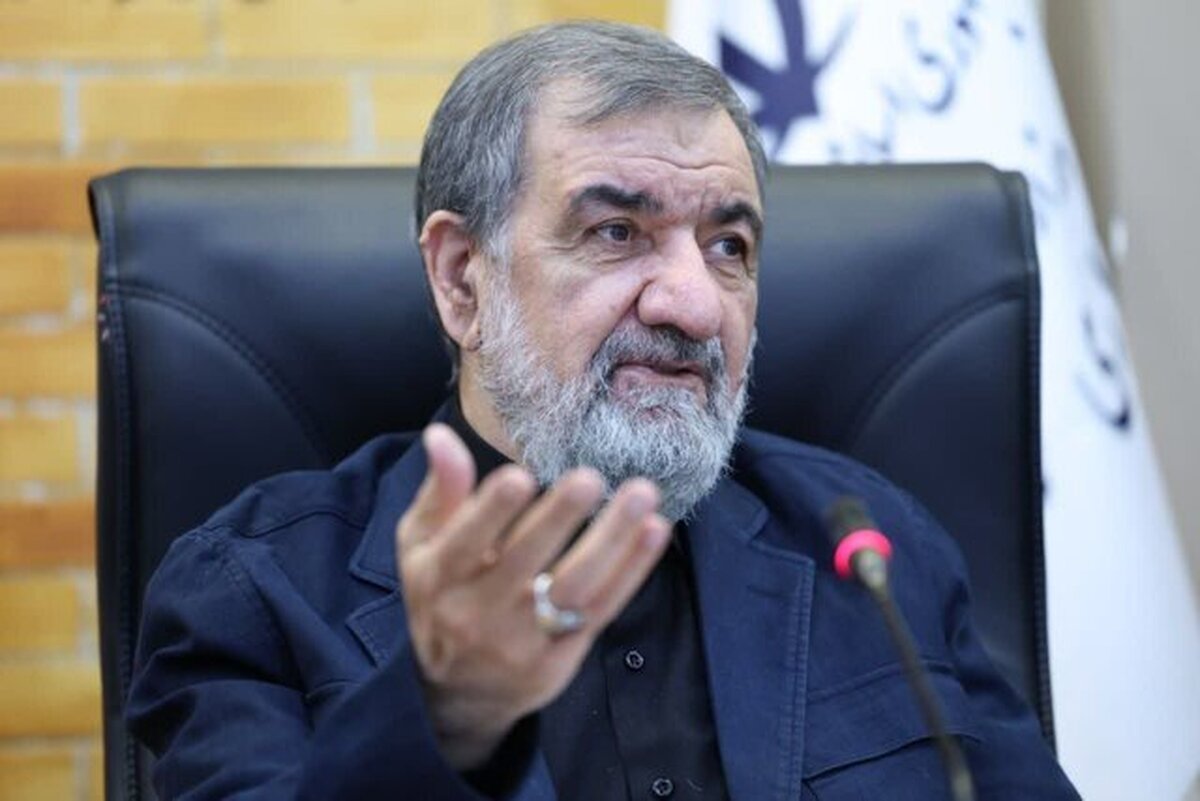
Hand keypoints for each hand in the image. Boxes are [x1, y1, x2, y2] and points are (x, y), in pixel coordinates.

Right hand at [396, 423, 671, 769]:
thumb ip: (441, 491)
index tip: (520, 476)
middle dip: (559, 519)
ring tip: (641, 495)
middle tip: (590, 477)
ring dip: (612, 541)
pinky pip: (601, 610)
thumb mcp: (422, 547)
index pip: (464, 543)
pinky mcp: (559, 659)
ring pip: (572, 588)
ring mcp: (522, 640)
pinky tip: (654, 531)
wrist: (454, 695)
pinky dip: (631, 571)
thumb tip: (442, 434)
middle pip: (524, 563)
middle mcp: (478, 612)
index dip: (490, 512)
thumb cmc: (441, 597)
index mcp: (440, 577)